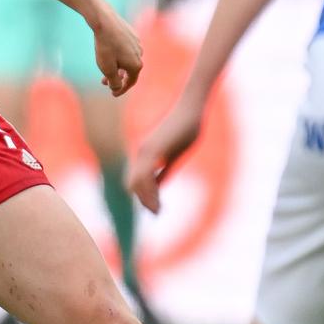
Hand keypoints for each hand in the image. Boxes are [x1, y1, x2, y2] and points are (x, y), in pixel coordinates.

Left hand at [90, 6, 142, 96]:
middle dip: (117, 78)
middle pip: (129, 72)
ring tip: (105, 68)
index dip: (121, 90)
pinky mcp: (132, 35)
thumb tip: (117, 88)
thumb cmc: (105, 46)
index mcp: (136, 65)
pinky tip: (110, 54)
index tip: (112, 94)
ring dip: (117, 67)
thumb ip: (114, 82)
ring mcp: (137, 44)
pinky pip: (126, 50)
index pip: (130, 83)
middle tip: (104, 82)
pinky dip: (119, 56)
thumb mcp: (107, 69)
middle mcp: (140, 55)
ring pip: (128, 60)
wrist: (105, 22)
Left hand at [127, 95, 203, 213]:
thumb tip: (157, 186)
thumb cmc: (186, 129)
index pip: (136, 179)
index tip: (155, 208)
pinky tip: (158, 200)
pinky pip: (145, 176)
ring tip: (157, 211)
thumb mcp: (174, 155)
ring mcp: (145, 151)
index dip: (143, 195)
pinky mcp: (153, 150)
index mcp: (146, 153)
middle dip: (143, 200)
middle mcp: (141, 153)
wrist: (190, 110)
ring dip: (146, 199)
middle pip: (133, 184)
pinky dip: (150, 191)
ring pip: (137, 182)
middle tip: (156, 213)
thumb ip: (165, 170)